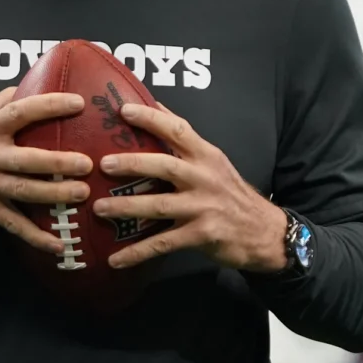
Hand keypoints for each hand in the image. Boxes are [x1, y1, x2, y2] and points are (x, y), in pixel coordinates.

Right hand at [0, 88, 92, 253]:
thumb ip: (1, 102)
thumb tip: (29, 87)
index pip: (22, 111)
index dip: (50, 106)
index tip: (78, 104)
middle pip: (29, 159)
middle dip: (59, 163)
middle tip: (87, 164)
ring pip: (25, 191)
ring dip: (55, 195)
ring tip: (82, 194)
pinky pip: (13, 224)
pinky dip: (35, 237)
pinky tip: (58, 245)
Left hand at [92, 103, 286, 271]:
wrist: (264, 232)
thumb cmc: (229, 191)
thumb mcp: (212, 159)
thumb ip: (183, 137)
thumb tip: (153, 105)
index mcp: (205, 155)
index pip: (177, 129)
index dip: (151, 118)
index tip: (123, 110)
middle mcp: (204, 177)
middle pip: (165, 166)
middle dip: (133, 163)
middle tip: (103, 164)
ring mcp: (203, 207)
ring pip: (159, 205)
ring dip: (127, 206)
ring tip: (98, 207)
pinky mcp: (202, 235)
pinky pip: (164, 243)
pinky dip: (138, 252)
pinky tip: (115, 258)